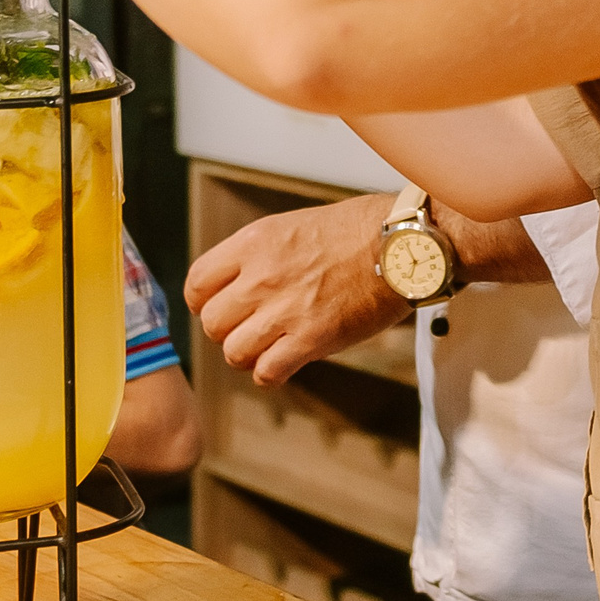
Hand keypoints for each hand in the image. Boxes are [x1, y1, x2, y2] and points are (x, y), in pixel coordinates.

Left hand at [184, 194, 409, 386]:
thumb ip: (260, 256)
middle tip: (251, 328)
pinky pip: (267, 372)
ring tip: (269, 347)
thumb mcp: (293, 226)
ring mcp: (285, 309)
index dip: (205, 302)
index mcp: (255, 242)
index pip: (196, 284)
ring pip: (234, 352)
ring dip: (249, 355)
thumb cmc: (357, 231)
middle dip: (228, 330)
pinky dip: (271, 374)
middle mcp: (262, 276)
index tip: (221, 306)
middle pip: (212, 323)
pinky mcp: (311, 338)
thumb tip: (238, 285)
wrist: (403, 245)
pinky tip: (285, 363)